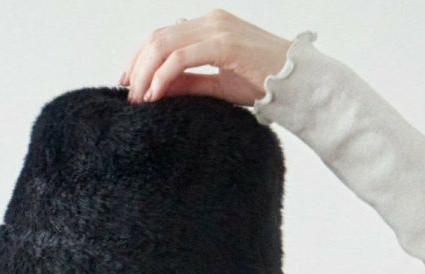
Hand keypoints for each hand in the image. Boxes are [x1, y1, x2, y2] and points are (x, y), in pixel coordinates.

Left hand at [119, 9, 290, 106]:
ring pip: (164, 45)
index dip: (138, 59)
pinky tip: (155, 95)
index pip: (162, 36)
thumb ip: (189, 83)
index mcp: (209, 26)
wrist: (297, 83)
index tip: (128, 84)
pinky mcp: (223, 44)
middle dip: (136, 68)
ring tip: (138, 100)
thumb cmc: (264, 84)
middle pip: (157, 38)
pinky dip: (163, 77)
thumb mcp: (218, 85)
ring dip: (145, 74)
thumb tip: (156, 90)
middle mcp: (210, 21)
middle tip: (128, 97)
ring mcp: (217, 29)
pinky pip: (181, 58)